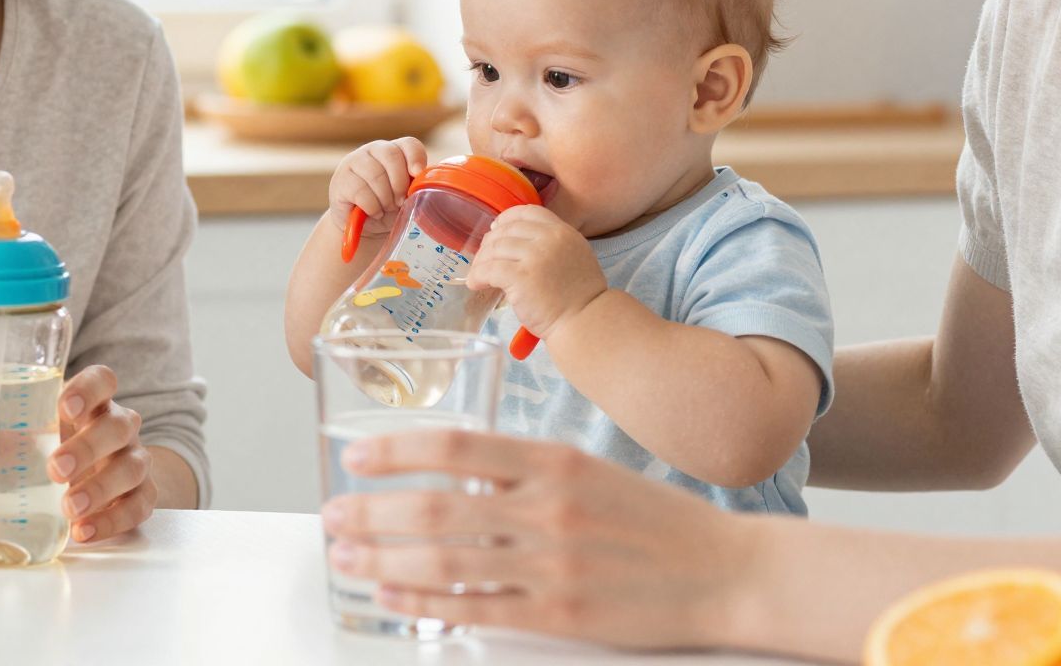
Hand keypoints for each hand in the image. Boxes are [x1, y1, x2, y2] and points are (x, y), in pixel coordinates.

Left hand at [0, 365, 157, 544]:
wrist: (104, 479)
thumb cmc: (52, 446)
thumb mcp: (20, 438)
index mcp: (88, 403)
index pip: (103, 379)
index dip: (89, 388)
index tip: (64, 404)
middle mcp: (116, 426)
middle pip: (119, 423)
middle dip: (88, 445)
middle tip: (55, 469)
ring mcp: (134, 460)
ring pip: (133, 464)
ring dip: (101, 487)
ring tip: (68, 508)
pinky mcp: (141, 495)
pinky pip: (140, 505)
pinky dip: (113, 520)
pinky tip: (84, 532)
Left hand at [321, 430, 756, 648]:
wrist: (728, 572)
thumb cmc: (655, 521)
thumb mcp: (588, 469)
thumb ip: (522, 467)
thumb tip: (449, 468)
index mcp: (554, 460)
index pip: (454, 445)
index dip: (396, 451)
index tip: (356, 456)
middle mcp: (547, 507)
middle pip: (435, 505)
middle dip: (371, 510)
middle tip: (333, 513)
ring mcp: (551, 565)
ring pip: (444, 558)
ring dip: (382, 556)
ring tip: (345, 554)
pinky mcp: (558, 614)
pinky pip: (474, 606)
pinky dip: (424, 599)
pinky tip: (392, 592)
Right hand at [328, 138, 428, 238]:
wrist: (363, 227)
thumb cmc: (388, 207)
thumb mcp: (406, 195)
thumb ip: (415, 184)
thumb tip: (423, 181)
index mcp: (394, 151)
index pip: (408, 144)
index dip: (415, 158)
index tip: (417, 174)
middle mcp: (373, 150)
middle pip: (391, 155)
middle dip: (399, 183)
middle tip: (400, 202)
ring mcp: (354, 162)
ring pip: (375, 174)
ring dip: (385, 198)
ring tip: (385, 209)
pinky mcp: (341, 180)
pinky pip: (360, 191)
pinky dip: (372, 207)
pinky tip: (373, 212)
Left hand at [468, 206, 605, 338]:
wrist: (586, 322)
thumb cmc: (579, 298)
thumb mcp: (575, 257)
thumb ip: (552, 245)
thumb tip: (515, 242)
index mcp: (563, 232)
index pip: (527, 212)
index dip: (507, 219)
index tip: (496, 229)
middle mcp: (550, 239)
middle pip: (507, 230)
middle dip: (489, 244)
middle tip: (483, 259)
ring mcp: (535, 257)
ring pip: (495, 249)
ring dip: (481, 262)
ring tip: (478, 274)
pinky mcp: (521, 278)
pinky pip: (489, 270)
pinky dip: (478, 276)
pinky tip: (475, 284)